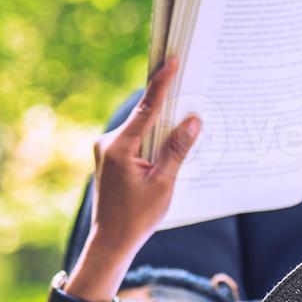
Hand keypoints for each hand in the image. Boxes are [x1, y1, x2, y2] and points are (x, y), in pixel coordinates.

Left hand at [87, 58, 201, 258]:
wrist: (111, 241)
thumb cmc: (137, 217)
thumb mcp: (163, 183)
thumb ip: (177, 149)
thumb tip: (193, 120)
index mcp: (119, 147)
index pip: (146, 108)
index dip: (161, 83)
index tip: (171, 60)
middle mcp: (109, 143)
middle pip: (145, 115)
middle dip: (168, 102)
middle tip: (188, 78)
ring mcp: (107, 149)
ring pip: (142, 128)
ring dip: (163, 124)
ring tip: (187, 114)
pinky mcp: (111, 157)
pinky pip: (137, 139)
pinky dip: (155, 137)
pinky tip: (172, 139)